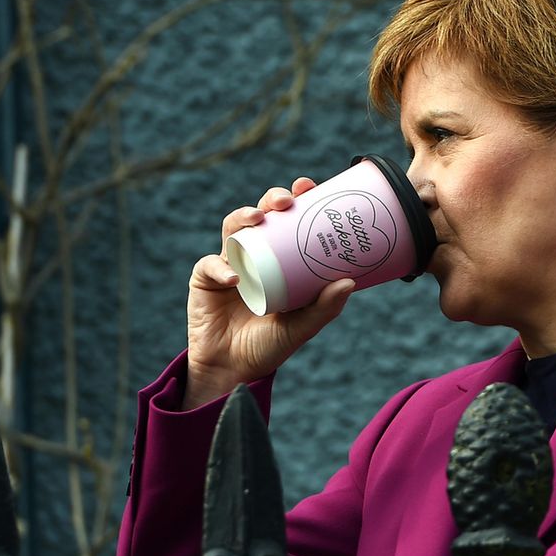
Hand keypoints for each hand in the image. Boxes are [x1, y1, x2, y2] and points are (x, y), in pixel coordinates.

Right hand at [182, 179, 353, 409]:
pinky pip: (211, 265)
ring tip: (258, 219)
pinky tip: (234, 278)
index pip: (289, 220)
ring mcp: (229, 263)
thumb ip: (324, 307)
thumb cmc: (271, 345)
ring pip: (233, 228)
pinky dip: (221, 268)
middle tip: (286, 199)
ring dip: (243, 216)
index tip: (310, 186)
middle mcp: (255, 254)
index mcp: (280, 258)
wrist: (234, 370)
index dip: (297, 198)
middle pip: (261, 214)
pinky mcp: (205, 278)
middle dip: (272, 199)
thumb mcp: (302, 326)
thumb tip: (350, 282)